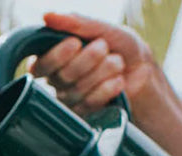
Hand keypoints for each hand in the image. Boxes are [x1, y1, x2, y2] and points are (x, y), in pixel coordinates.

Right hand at [30, 12, 158, 118]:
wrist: (140, 68)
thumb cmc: (118, 45)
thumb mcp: (100, 28)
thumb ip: (75, 23)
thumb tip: (47, 16)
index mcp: (54, 57)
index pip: (41, 64)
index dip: (57, 56)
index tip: (75, 43)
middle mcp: (57, 80)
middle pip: (62, 76)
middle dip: (88, 60)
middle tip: (104, 48)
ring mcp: (69, 99)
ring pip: (77, 91)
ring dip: (102, 72)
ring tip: (116, 62)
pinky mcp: (83, 114)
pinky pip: (88, 105)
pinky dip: (106, 89)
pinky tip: (117, 81)